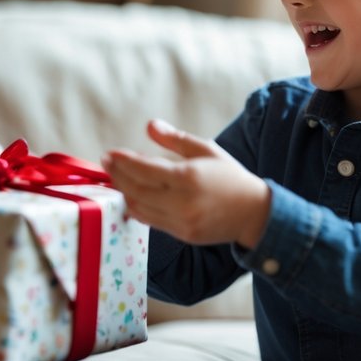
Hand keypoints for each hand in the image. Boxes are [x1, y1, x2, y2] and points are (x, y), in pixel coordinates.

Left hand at [104, 119, 270, 247]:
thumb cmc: (229, 177)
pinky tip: (131, 195)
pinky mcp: (181, 234)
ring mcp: (181, 221)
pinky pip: (150, 220)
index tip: (110, 153)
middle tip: (107, 163)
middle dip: (117, 175)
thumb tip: (149, 126)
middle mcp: (182, 201)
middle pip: (136, 189)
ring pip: (140, 207)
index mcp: (187, 177)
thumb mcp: (206, 150)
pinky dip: (137, 207)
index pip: (144, 169)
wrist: (253, 213)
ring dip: (124, 191)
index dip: (123, 161)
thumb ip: (175, 140)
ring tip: (116, 177)